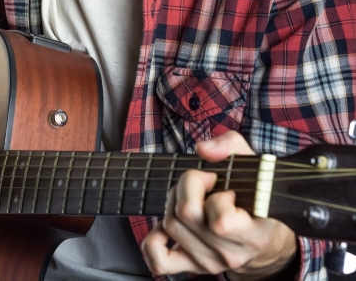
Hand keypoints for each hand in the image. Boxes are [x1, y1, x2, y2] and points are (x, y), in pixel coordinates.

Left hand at [141, 131, 297, 279]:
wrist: (260, 238)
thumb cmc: (253, 197)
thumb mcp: (252, 166)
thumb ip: (231, 147)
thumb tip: (202, 150)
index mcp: (252, 233)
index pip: (221, 221)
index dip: (215, 195)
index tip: (222, 185)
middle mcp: (231, 253)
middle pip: (185, 214)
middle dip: (188, 187)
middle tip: (203, 183)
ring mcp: (210, 263)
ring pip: (170, 225)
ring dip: (173, 203)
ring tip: (193, 198)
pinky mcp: (191, 267)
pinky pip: (159, 260)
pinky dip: (154, 240)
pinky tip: (167, 227)